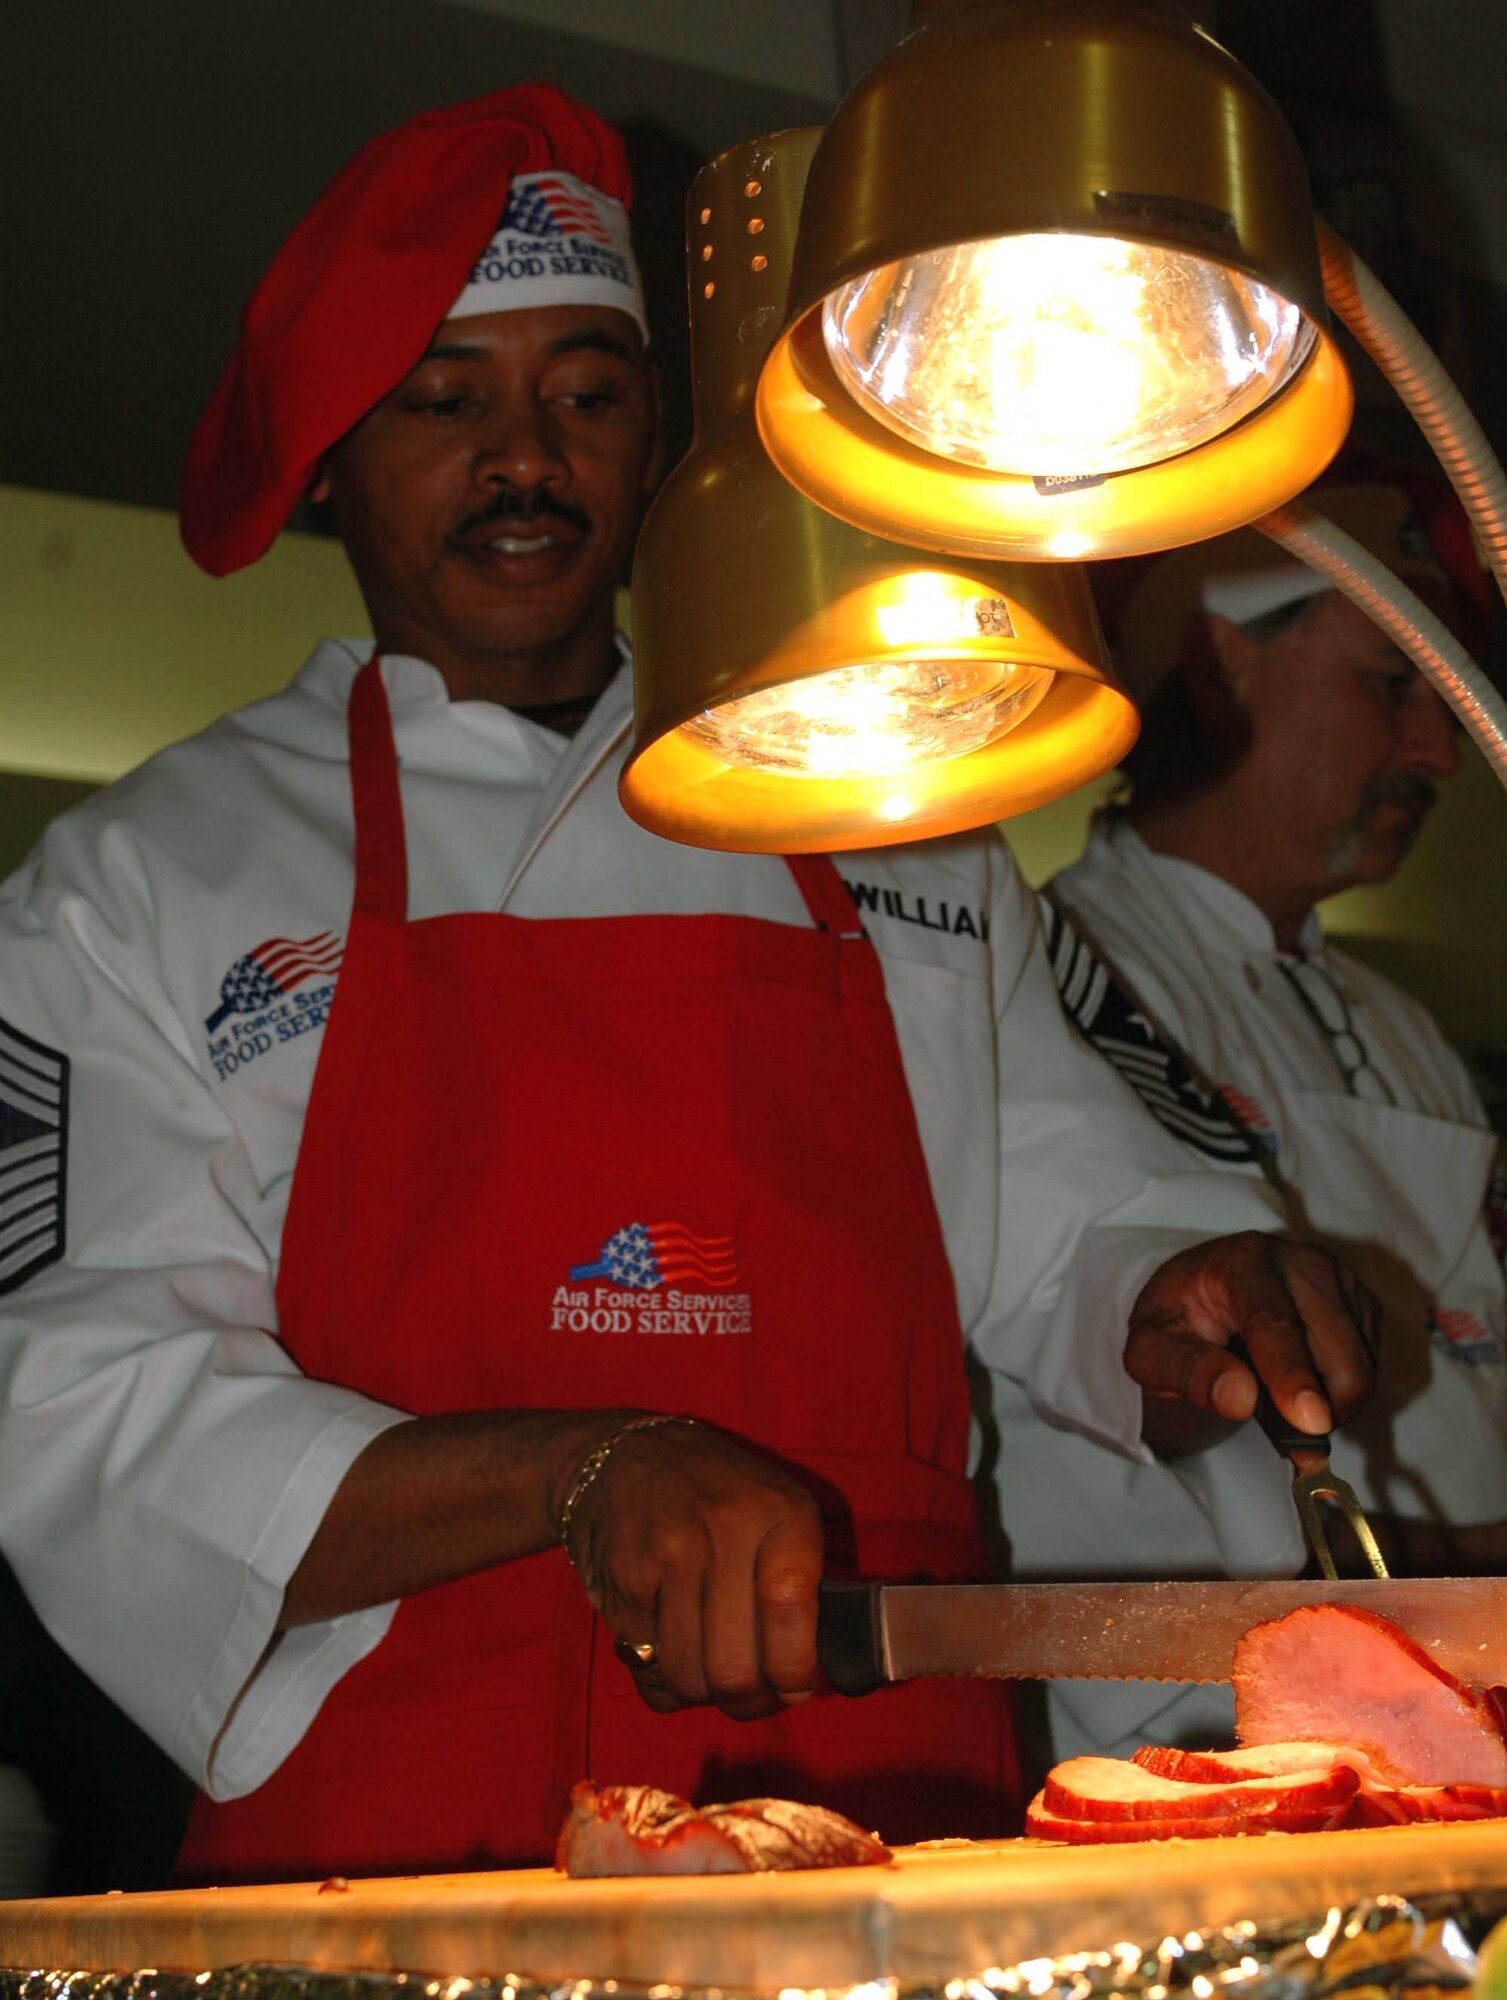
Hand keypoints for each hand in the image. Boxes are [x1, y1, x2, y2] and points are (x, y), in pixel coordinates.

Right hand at [562, 1421, 824, 1719]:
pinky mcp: (622, 1585)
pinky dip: (667, 1683)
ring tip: (714, 1674)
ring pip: (690, 1679)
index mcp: (776, 1510)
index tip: (796, 1685)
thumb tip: (811, 1673)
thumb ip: (803, 1578)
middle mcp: (720, 1530)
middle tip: (754, 1696)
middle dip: (750, 1701)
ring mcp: (665, 1558)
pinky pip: (649, 1673)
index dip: (794, 1666)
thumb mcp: (778, 1507)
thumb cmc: (721, 1494)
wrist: (624, 1456)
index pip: (789, 1605)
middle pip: (734, 1666)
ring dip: (706, 1695)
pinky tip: (676, 1655)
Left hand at [1125, 1232, 1379, 1460]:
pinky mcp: (1361, 1301)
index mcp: (1242, 1261)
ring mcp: (1339, 1278)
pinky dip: (1341, 1391)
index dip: (1293, 1375)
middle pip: (1338, 1355)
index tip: (1311, 1422)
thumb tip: (1240, 1399)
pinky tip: (1302, 1380)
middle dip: (1317, 1409)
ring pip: (1362, 1368)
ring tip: (1278, 1395)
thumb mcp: (1149, 1348)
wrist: (1199, 1290)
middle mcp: (1301, 1261)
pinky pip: (1372, 1366)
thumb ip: (1185, 1371)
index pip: (1274, 1323)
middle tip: (1276, 1427)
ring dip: (1329, 1403)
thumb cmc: (1173, 1321)